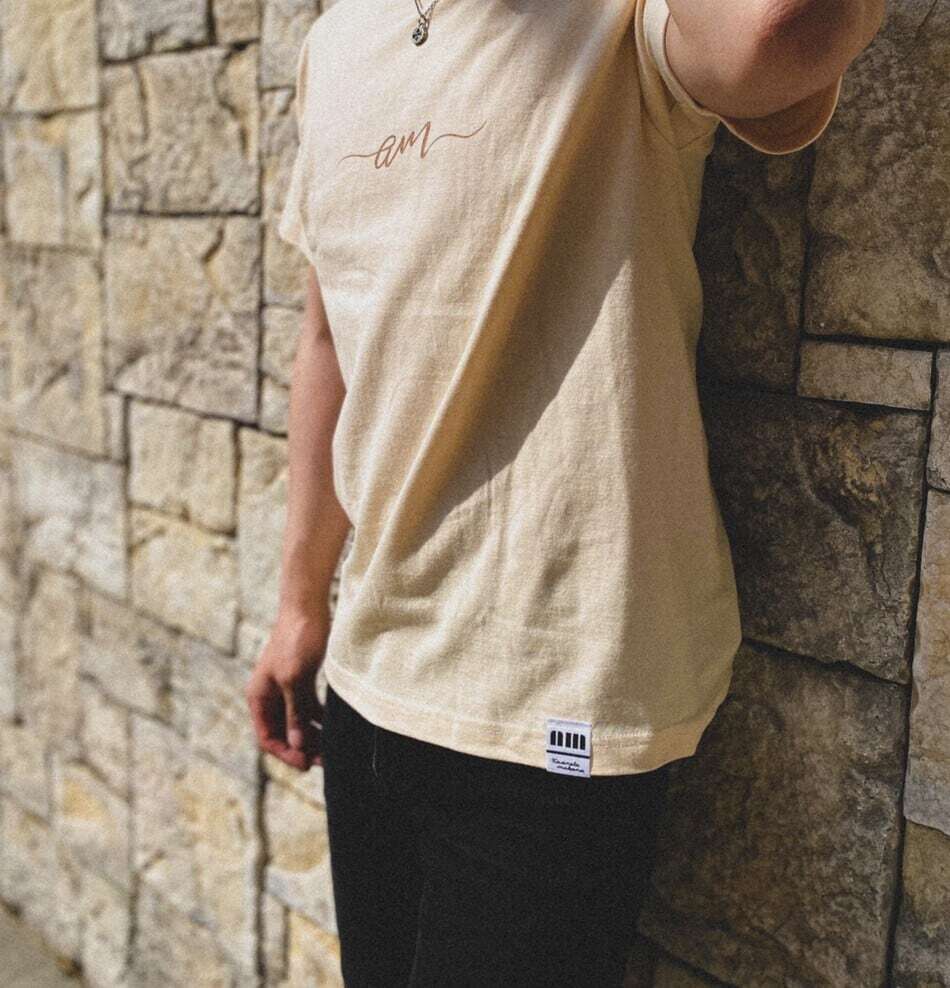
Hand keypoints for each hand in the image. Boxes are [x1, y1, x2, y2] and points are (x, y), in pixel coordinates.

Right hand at [245, 606, 330, 770]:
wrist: (307, 607)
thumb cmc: (296, 640)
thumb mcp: (295, 679)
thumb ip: (295, 713)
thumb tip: (297, 744)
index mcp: (258, 697)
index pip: (268, 737)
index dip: (286, 753)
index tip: (307, 764)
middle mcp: (269, 696)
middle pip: (282, 733)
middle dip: (301, 748)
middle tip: (324, 761)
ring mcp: (285, 689)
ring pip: (297, 723)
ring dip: (312, 737)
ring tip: (332, 750)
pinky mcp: (301, 681)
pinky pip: (307, 709)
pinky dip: (318, 721)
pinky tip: (334, 729)